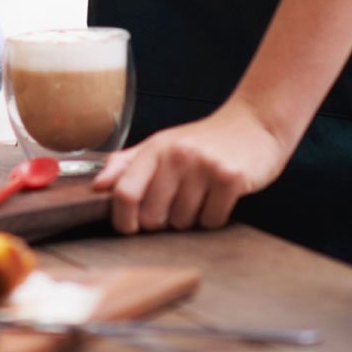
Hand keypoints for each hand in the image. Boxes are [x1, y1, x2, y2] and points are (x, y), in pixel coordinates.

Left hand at [90, 97, 294, 235]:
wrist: (254, 123)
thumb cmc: (203, 140)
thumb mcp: (161, 145)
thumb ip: (126, 164)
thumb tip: (97, 186)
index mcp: (154, 148)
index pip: (124, 193)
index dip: (123, 219)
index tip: (130, 228)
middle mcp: (177, 156)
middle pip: (153, 216)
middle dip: (163, 220)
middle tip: (177, 203)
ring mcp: (204, 166)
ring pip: (183, 223)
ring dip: (192, 218)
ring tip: (202, 194)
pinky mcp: (231, 179)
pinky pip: (212, 221)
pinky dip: (215, 217)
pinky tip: (220, 197)